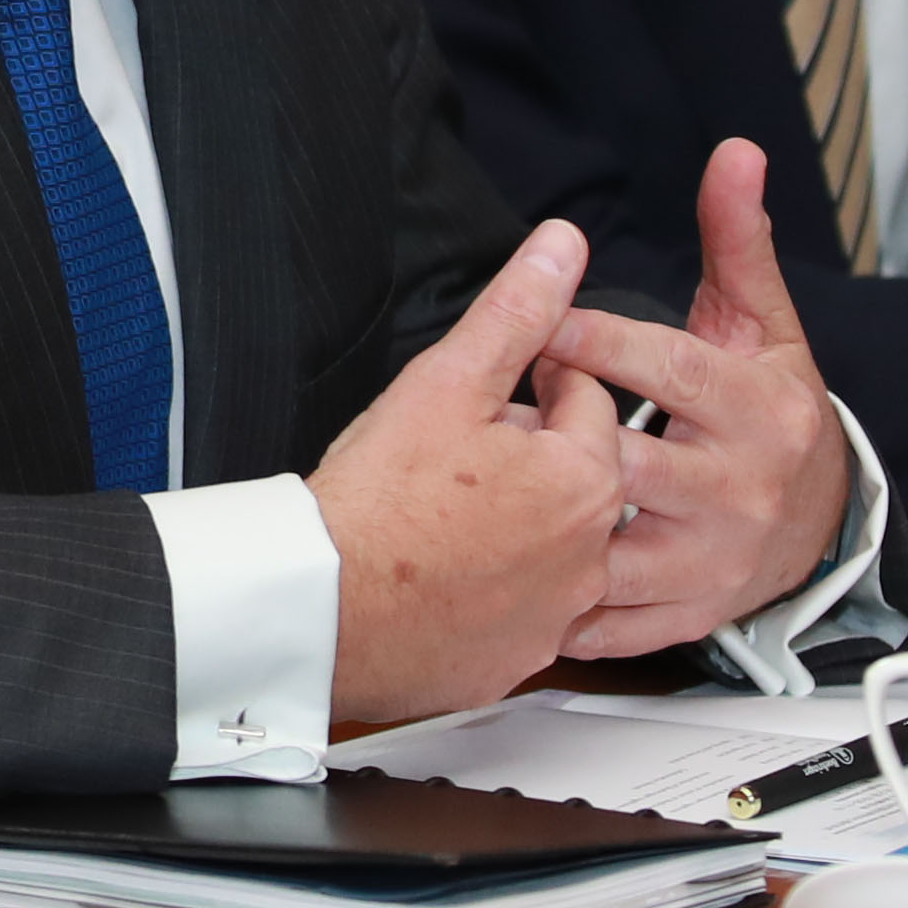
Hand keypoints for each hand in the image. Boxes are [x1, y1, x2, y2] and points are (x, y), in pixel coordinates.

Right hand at [311, 221, 630, 727]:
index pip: (584, 400)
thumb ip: (516, 311)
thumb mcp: (445, 381)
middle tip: (455, 454)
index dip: (532, 384)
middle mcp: (588, 558)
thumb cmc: (376, 500)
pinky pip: (520, 614)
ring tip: (446, 514)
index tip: (486, 397)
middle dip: (530, 457)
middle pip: (573, 477)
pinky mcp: (513, 663)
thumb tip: (563, 244)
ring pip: (551, 548)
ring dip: (517, 526)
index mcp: (583, 479)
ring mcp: (553, 619)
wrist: (319, 608)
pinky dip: (492, 593)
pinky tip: (443, 573)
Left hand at [541, 140, 859, 661]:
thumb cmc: (773, 406)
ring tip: (486, 495)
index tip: (539, 323)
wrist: (823, 520)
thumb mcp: (763, 322)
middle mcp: (741, 488)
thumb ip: (737, 239)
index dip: (596, 343)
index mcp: (757, 409)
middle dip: (556, 436)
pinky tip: (510, 574)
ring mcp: (716, 558)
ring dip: (544, 527)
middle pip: (630, 464)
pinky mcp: (695, 612)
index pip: (668, 370)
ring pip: (613, 549)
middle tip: (494, 412)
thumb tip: (734, 153)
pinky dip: (560, 603)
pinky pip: (615, 619)